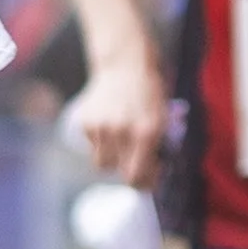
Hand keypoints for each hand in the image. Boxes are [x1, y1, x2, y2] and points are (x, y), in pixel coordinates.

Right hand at [72, 50, 167, 188]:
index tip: (147, 179)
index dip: (143, 182)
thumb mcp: (163, 120)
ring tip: (121, 142)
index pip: (137, 176)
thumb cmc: (149, 95)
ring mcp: (100, 127)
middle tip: (135, 163)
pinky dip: (101, 142)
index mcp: (146, 132)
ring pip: (102, 163)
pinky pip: (92, 146)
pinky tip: (110, 124)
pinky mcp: (85, 122)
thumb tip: (149, 177)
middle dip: (129, 172)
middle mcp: (121, 131)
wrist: (125, 66)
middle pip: (118, 174)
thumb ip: (157, 149)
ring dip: (112, 158)